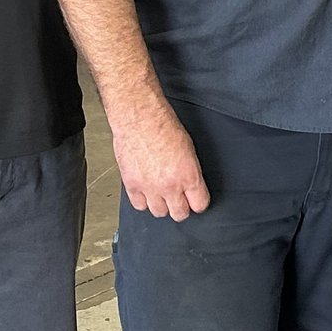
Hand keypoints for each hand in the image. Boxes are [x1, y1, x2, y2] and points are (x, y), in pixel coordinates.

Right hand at [112, 98, 210, 220]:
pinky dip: (143, 200)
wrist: (139, 117)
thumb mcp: (189, 148)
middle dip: (181, 207)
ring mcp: (149, 187)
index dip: (198, 202)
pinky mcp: (132, 185)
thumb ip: (190, 171)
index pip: (200, 205)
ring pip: (159, 213)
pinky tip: (145, 190)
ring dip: (161, 205)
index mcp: (189, 175)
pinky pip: (139, 205)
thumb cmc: (163, 125)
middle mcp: (170, 185)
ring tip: (160, 193)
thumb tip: (190, 185)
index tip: (195, 199)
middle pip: (180, 214)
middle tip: (178, 198)